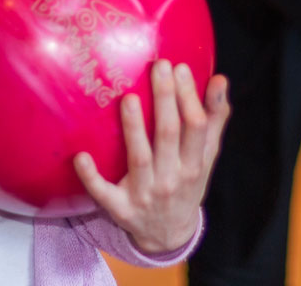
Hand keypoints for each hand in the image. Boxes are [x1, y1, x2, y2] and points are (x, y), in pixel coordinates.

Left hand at [73, 60, 229, 254]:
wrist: (170, 234)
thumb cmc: (187, 183)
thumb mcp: (207, 156)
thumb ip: (214, 118)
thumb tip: (220, 78)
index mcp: (195, 164)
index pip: (196, 126)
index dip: (189, 97)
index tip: (181, 67)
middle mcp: (172, 179)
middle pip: (169, 135)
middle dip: (165, 100)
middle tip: (159, 66)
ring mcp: (145, 194)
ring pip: (140, 158)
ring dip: (133, 129)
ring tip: (128, 98)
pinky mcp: (121, 209)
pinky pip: (103, 193)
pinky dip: (91, 177)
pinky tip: (80, 156)